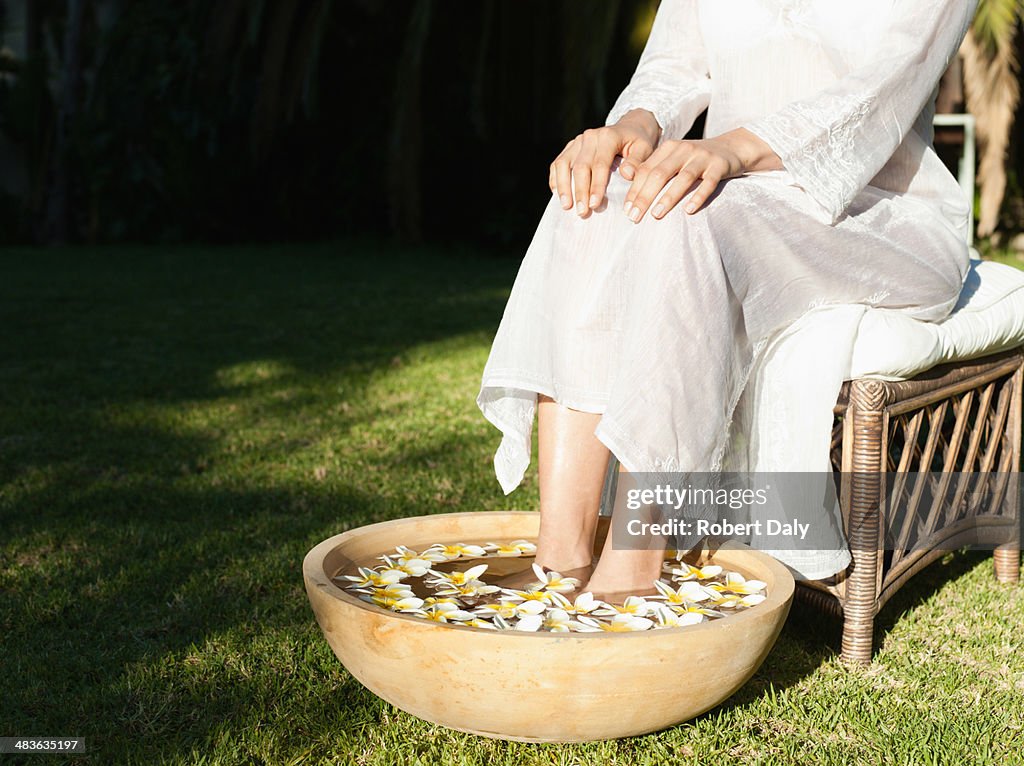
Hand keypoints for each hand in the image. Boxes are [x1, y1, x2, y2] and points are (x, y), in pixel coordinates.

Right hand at [549, 109, 660, 217]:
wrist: (630, 127)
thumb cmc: (638, 142)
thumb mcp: (645, 148)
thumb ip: (637, 161)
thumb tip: (627, 174)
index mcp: (608, 136)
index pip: (599, 164)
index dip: (596, 186)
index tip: (594, 205)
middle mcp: (590, 137)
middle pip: (580, 167)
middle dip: (580, 192)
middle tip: (582, 212)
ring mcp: (577, 141)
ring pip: (563, 164)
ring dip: (563, 187)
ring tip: (566, 206)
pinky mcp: (570, 147)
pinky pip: (558, 163)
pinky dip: (555, 179)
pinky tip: (558, 195)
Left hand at [622, 128, 781, 222]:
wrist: (731, 147)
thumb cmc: (695, 161)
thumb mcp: (674, 160)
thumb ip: (655, 171)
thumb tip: (633, 197)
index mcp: (668, 148)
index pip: (646, 170)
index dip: (634, 190)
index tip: (626, 210)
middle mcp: (683, 150)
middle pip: (659, 174)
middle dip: (644, 196)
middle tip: (634, 217)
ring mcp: (702, 157)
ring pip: (683, 178)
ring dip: (668, 197)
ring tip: (656, 215)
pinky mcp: (719, 166)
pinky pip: (708, 183)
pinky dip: (698, 196)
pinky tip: (689, 210)